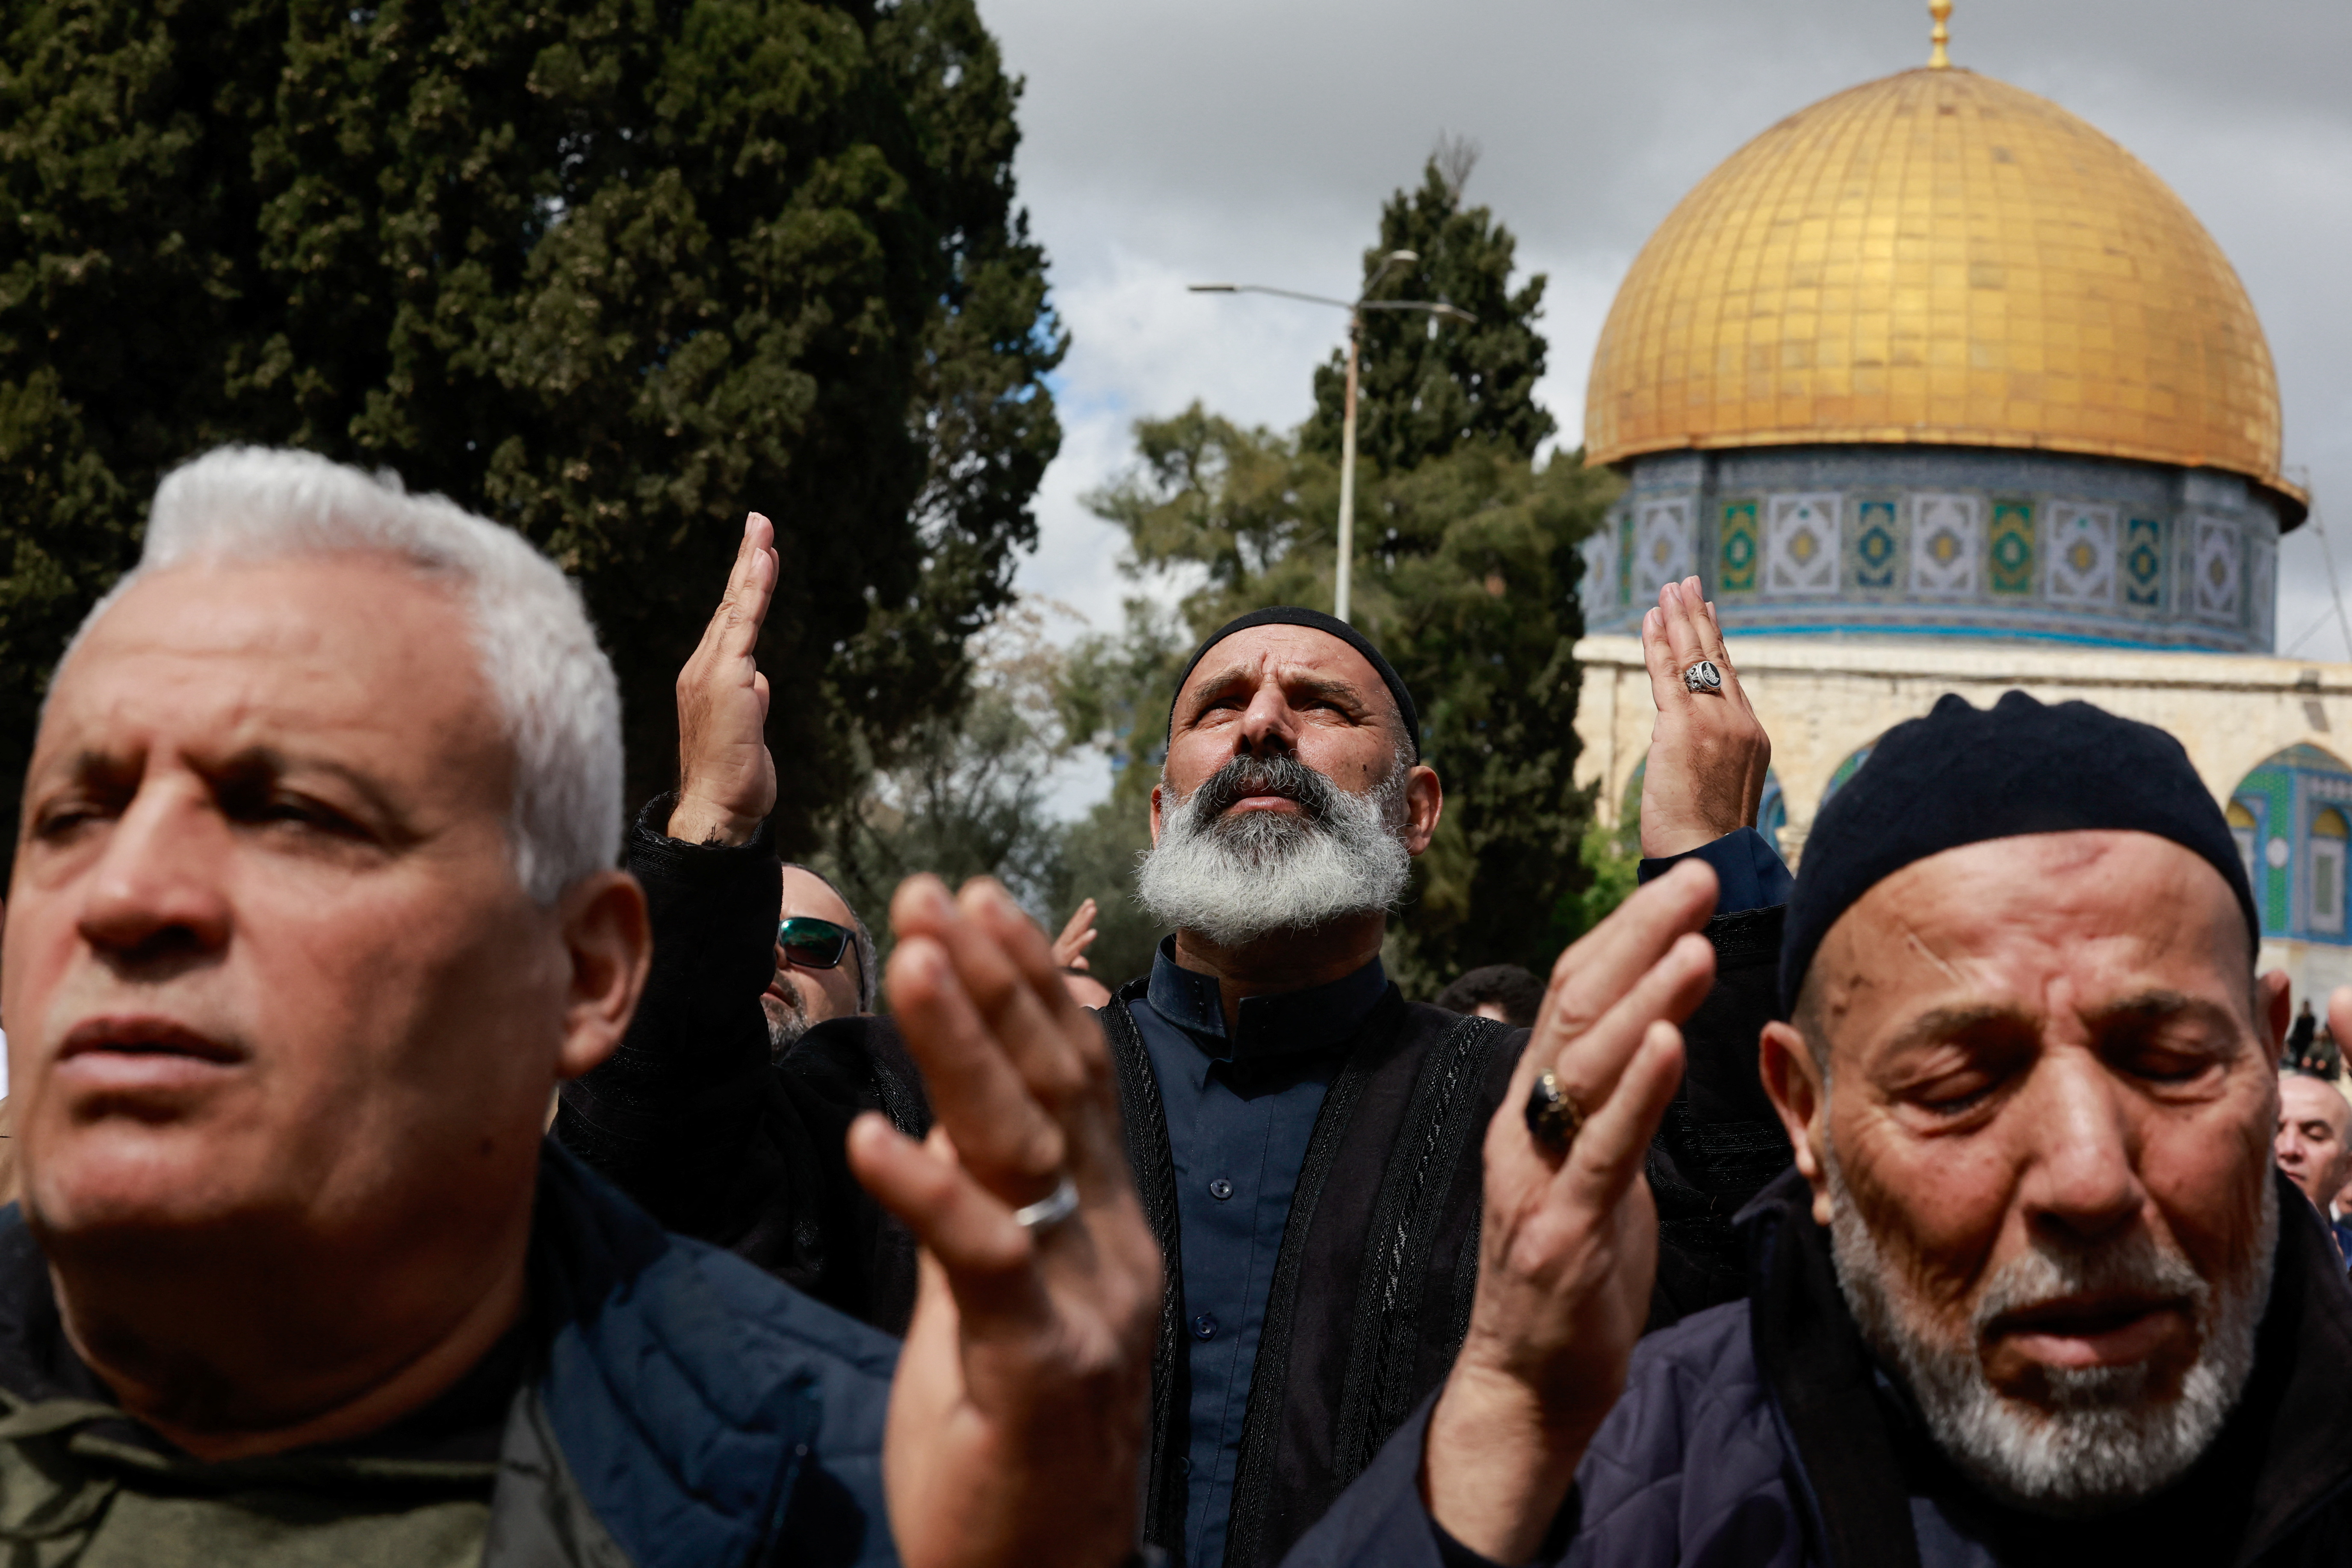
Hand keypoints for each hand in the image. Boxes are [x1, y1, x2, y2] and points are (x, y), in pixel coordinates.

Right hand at [667, 513, 778, 846]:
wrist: (719, 810)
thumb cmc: (733, 777)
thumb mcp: (747, 729)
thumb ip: (750, 699)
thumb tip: (758, 682)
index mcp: (707, 679)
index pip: (728, 622)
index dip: (742, 585)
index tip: (756, 551)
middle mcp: (702, 669)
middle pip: (728, 604)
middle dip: (745, 561)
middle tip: (759, 522)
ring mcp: (712, 673)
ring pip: (735, 609)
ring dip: (751, 566)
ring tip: (764, 532)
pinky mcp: (727, 680)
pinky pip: (743, 626)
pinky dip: (753, 592)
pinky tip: (764, 564)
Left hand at [848, 876, 1159, 1567]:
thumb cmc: (1010, 1437)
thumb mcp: (990, 1297)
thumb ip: (982, 1200)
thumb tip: (942, 1106)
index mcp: (1105, 1220)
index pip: (1072, 1072)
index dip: (1024, 979)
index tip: (970, 895)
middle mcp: (1112, 1245)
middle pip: (1054, 1086)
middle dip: (993, 981)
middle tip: (933, 891)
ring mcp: (1088, 1307)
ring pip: (1025, 1150)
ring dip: (964, 1047)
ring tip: (911, 958)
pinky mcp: (1039, 1373)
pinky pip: (985, 1264)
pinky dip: (927, 1192)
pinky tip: (872, 1133)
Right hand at [1422, 862, 1719, 1561]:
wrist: (1526, 1387)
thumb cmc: (1573, 1278)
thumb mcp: (1595, 1172)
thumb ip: (1614, 1106)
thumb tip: (1658, 1035)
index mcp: (1531, 1107)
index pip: (1571, 993)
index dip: (1626, 933)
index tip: (1684, 885)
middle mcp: (1523, 1127)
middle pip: (1575, 1007)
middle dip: (1639, 937)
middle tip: (1698, 882)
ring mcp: (1536, 1176)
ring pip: (1584, 1065)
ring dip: (1646, 999)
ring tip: (1697, 946)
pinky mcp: (1563, 1230)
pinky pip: (1601, 1149)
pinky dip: (1637, 1090)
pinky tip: (1673, 1043)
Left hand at [1638, 576, 1770, 857]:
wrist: (1711, 859)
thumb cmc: (1709, 841)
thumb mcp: (1719, 792)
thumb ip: (1710, 761)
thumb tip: (1688, 752)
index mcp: (1751, 737)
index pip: (1730, 678)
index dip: (1717, 643)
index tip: (1709, 613)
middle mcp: (1738, 722)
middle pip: (1716, 658)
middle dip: (1699, 617)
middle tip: (1687, 584)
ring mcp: (1714, 721)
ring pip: (1694, 658)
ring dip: (1678, 619)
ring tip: (1668, 589)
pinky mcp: (1683, 726)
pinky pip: (1668, 673)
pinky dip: (1658, 643)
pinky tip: (1651, 618)